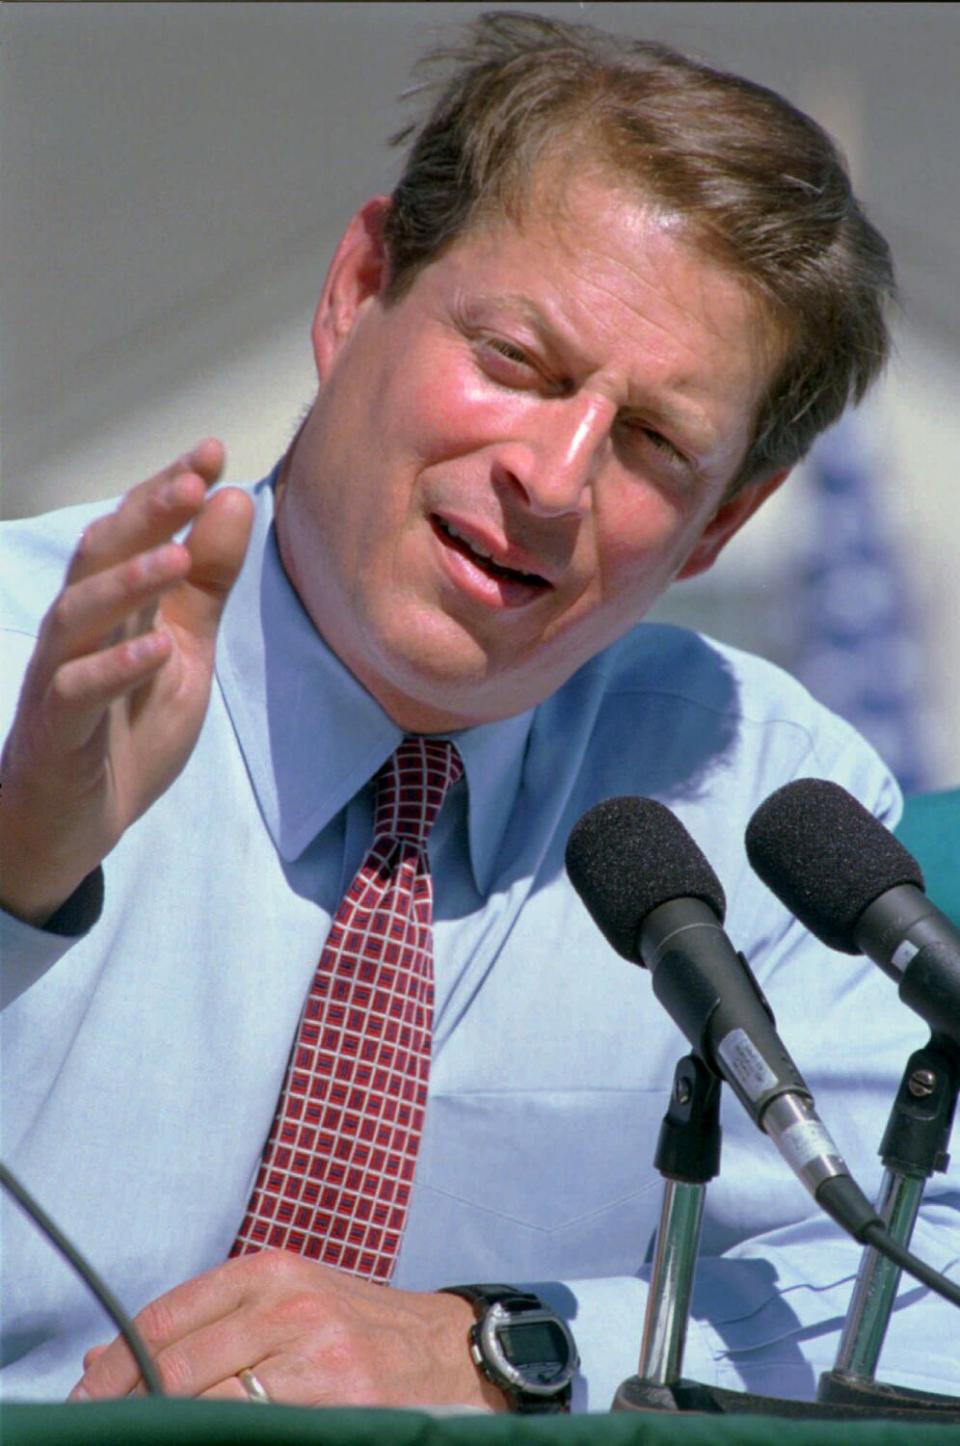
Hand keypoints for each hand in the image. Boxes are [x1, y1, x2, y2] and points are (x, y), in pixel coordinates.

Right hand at [0, 441, 252, 924]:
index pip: (136, 531)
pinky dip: (116, 668)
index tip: (213, 450)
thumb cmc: (122, 726)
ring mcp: (61, 676)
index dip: (169, 489)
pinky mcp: (58, 730)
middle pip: (100, 555)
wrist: (72, 820)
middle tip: (192, 479)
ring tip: (175, 556)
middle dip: (145, 514)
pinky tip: (157, 651)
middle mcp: (80, 629)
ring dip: (127, 582)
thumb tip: (231, 500)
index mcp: (113, 605)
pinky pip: (78, 691)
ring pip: (80, 614)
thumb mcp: (183, 649)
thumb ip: (205, 583)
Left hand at [68, 1250, 505, 1410]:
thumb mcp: (287, 1299)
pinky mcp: (340, 1401)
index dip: (116, 1364)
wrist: (448, 1349)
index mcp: (270, 1272)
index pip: (166, 1318)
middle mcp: (289, 1306)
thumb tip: (104, 1360)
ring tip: (145, 1437)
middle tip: (101, 1427)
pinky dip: (222, 1435)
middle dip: (130, 1403)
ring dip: (170, 1424)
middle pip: (178, 1364)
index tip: (86, 1395)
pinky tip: (207, 1440)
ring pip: (211, 1402)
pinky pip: (257, 1428)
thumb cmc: (357, 1325)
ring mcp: (316, 1356)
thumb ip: (207, 1322)